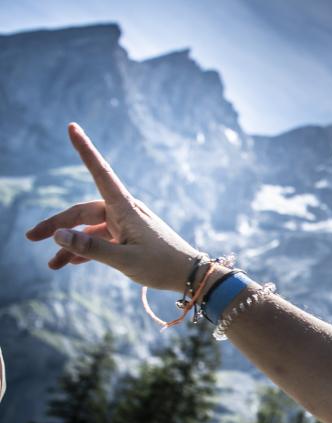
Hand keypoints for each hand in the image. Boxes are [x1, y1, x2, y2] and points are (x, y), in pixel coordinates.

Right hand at [25, 123, 201, 292]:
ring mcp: (126, 225)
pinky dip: (86, 250)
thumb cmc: (161, 266)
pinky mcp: (129, 238)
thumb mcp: (124, 260)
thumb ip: (90, 248)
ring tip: (51, 265)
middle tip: (30, 237)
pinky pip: (102, 240)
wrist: (191, 276)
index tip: (72, 127)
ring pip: (90, 230)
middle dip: (56, 225)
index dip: (85, 150)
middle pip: (82, 212)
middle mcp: (124, 211)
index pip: (100, 172)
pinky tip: (68, 263)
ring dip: (70, 245)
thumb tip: (58, 235)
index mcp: (125, 208)